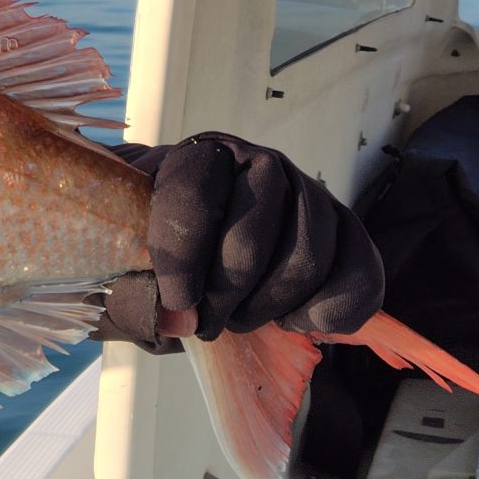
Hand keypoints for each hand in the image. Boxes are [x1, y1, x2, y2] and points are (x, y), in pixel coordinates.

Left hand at [106, 132, 383, 341]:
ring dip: (270, 309)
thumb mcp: (118, 269)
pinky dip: (327, 316)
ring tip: (240, 320)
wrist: (190, 250)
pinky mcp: (345, 232)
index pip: (193, 193)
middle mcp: (257, 162)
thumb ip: (130, 296)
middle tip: (205, 322)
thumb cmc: (149, 253)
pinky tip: (292, 323)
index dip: (182, 257)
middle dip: (226, 296)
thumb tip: (174, 320)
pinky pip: (360, 277)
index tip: (176, 304)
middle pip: (254, 236)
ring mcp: (307, 193)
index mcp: (195, 156)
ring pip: (308, 259)